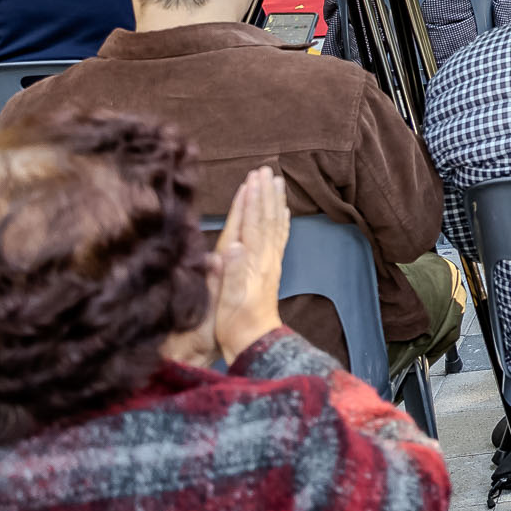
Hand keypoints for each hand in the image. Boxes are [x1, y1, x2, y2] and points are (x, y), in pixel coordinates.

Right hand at [213, 166, 289, 363]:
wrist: (255, 340)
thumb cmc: (235, 323)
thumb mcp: (227, 300)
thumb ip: (230, 273)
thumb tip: (232, 246)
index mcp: (251, 262)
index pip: (250, 225)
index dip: (249, 202)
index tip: (250, 180)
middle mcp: (264, 258)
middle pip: (264, 219)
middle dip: (264, 194)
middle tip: (265, 170)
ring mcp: (270, 262)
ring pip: (273, 224)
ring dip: (274, 201)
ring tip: (276, 181)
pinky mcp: (272, 269)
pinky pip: (279, 238)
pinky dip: (280, 221)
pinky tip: (282, 211)